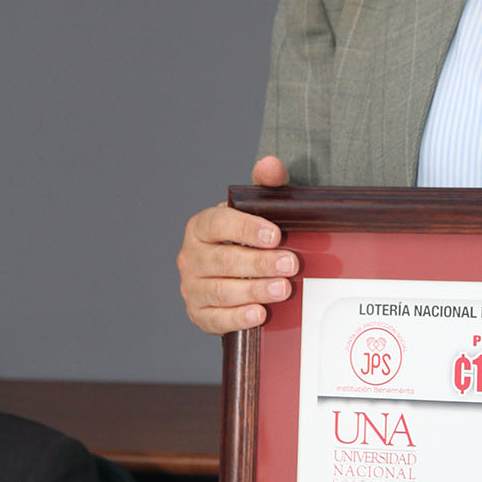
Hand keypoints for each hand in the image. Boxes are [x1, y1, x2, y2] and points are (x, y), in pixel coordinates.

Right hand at [177, 155, 297, 333]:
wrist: (234, 274)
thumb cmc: (247, 238)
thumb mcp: (257, 210)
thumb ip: (266, 185)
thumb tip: (270, 164)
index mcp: (201, 226)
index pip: (218, 223)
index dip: (246, 228)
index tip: (275, 235)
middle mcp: (191, 256)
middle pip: (223, 260)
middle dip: (259, 263)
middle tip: (291, 264)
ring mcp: (192, 286)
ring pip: (220, 290)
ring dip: (254, 290)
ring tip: (283, 289)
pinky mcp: (199, 313)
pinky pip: (215, 318)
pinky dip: (238, 317)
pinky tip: (259, 314)